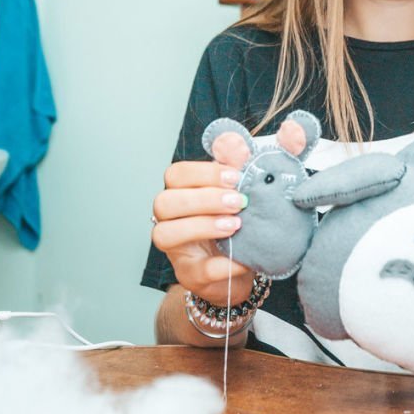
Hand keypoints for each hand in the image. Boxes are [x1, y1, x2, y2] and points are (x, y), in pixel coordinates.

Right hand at [151, 151, 253, 307]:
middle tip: (239, 202)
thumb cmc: (238, 221)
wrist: (245, 264)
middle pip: (165, 201)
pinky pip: (196, 269)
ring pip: (165, 233)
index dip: (203, 173)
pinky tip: (243, 258)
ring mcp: (176, 249)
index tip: (235, 177)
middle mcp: (170, 219)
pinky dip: (221, 264)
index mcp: (181, 193)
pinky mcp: (190, 275)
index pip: (175, 174)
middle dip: (203, 199)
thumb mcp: (241, 191)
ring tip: (235, 226)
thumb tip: (248, 139)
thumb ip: (242, 164)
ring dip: (201, 226)